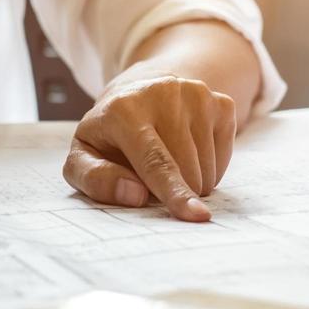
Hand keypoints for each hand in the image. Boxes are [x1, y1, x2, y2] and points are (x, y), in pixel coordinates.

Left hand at [63, 71, 236, 221]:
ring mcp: (197, 95)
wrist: (137, 96)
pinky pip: (224, 158)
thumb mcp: (83, 157)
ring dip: (191, 182)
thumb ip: (95, 179)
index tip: (195, 215)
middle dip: (174, 191)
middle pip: (187, 170)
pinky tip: (188, 151)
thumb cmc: (109, 138)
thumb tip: (134, 195)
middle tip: (151, 179)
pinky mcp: (221, 103)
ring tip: (169, 162)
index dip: (174, 192)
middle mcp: (164, 93)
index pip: (155, 160)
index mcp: (124, 110)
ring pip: (208, 170)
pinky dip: (209, 168)